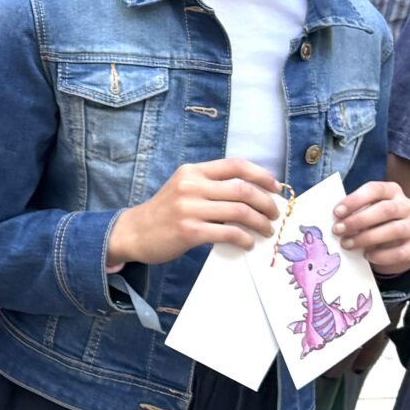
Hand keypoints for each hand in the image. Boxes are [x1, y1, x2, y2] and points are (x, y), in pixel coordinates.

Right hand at [109, 159, 282, 267]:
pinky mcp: (189, 231)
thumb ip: (210, 186)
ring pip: (239, 211)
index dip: (261, 175)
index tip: (276, 187)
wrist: (133, 232)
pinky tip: (247, 243)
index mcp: (192, 171)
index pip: (235, 165)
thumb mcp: (183, 188)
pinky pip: (228, 233)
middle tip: (274, 214)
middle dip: (266, 202)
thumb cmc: (164, 213)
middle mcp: (191, 186)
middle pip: (242, 189)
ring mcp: (189, 208)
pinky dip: (244, 239)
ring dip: (259, 222)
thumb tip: (251, 194)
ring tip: (265, 230)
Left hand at [334, 180, 409, 274]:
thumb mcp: (363, 213)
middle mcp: (408, 206)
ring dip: (367, 237)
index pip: (375, 189)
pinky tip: (367, 256)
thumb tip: (335, 219)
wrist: (394, 246)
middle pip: (385, 209)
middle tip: (338, 230)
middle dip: (358, 220)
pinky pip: (402, 252)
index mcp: (392, 191)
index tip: (337, 212)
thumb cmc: (373, 223)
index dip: (355, 200)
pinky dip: (382, 255)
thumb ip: (352, 213)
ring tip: (347, 244)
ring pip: (395, 230)